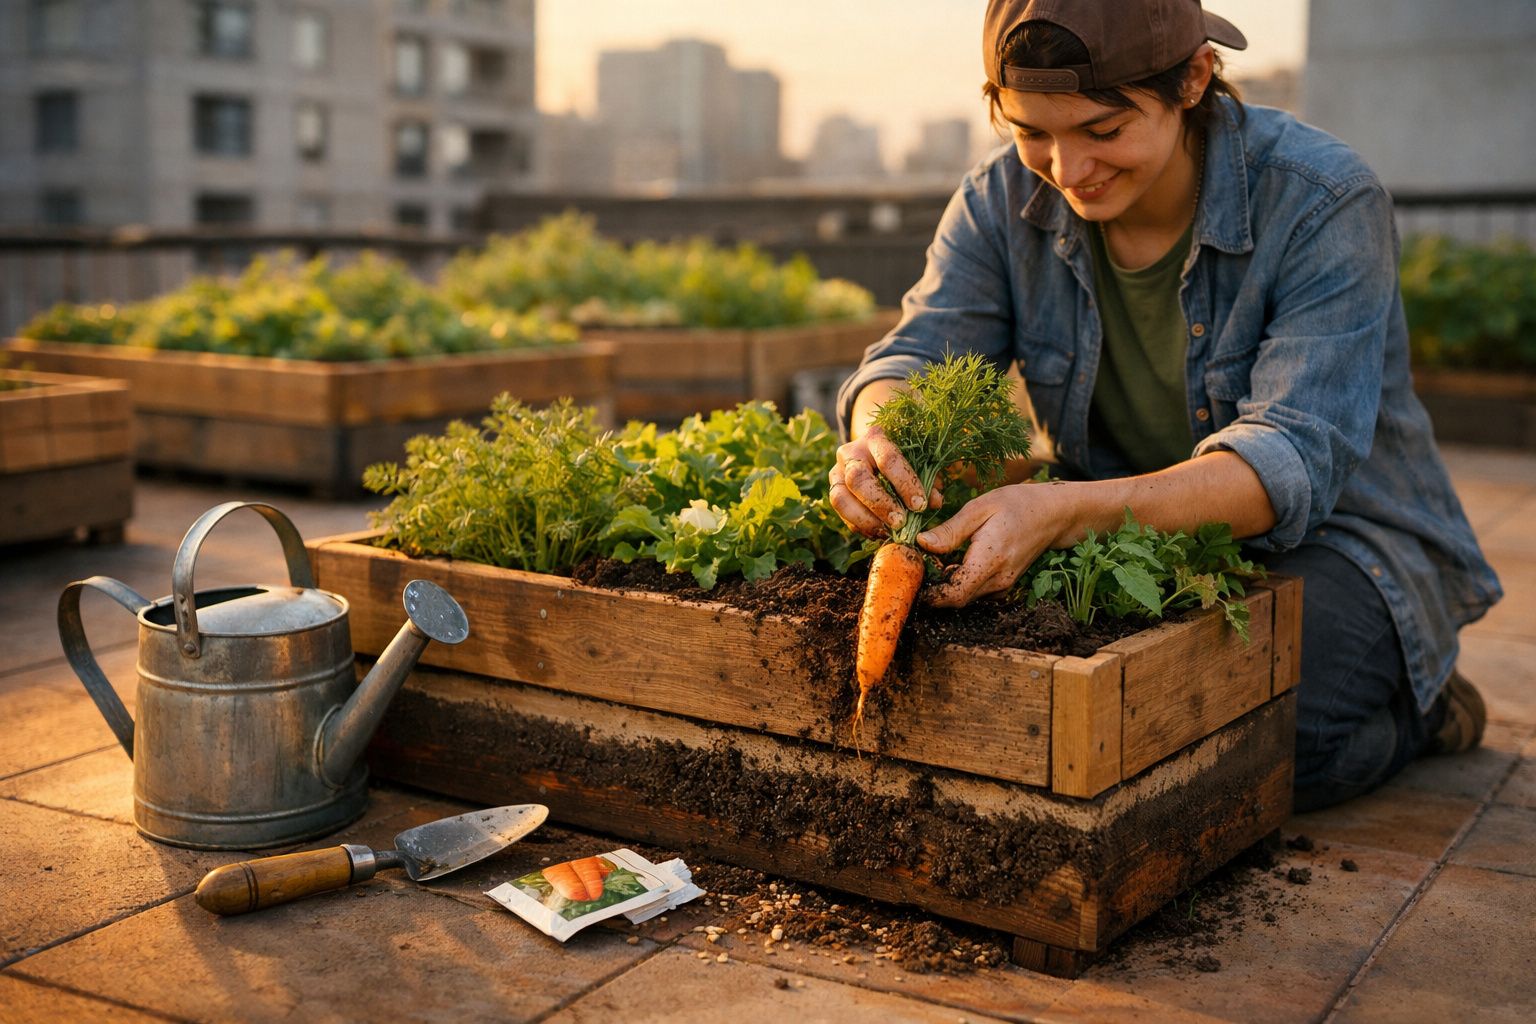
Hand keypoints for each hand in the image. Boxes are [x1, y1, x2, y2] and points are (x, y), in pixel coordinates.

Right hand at [827, 426, 941, 538]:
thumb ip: (928, 480)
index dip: (904, 484)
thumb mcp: (918, 463)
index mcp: (876, 438)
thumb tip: (934, 502)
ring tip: (886, 532)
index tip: (920, 505)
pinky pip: (841, 513)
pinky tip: (879, 533)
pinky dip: (860, 526)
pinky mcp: (833, 490)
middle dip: (880, 503)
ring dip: (864, 519)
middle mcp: (851, 452)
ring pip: (840, 498)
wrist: (875, 454)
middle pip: (858, 478)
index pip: (888, 459)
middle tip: (900, 522)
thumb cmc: (904, 459)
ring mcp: (837, 471)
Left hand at [917, 482, 1078, 606]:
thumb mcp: (980, 508)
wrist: (1052, 514)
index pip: (955, 594)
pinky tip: (956, 560)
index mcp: (990, 560)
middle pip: (957, 598)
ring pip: (967, 596)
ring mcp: (1003, 585)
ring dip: (948, 584)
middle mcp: (998, 579)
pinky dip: (962, 582)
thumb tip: (922, 544)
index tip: (914, 579)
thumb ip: (950, 530)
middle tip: (921, 562)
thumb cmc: (1016, 504)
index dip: (931, 594)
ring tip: (937, 558)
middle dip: (935, 586)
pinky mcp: (1004, 584)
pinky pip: (977, 591)